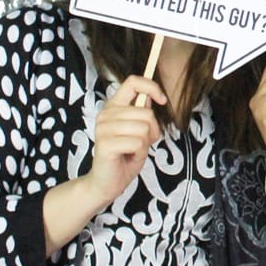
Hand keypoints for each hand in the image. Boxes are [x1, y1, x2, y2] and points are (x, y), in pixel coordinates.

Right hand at [85, 75, 164, 205]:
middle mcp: (106, 114)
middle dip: (152, 131)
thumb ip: (142, 113)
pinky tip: (128, 157)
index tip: (162, 100)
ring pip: (144, 128)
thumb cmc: (125, 156)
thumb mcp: (138, 131)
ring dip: (145, 144)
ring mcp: (103, 128)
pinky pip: (138, 143)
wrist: (107, 183)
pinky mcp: (105, 143)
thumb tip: (152, 96)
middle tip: (141, 143)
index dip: (152, 87)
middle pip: (146, 113)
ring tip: (132, 150)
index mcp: (113, 107)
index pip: (133, 82)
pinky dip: (139, 153)